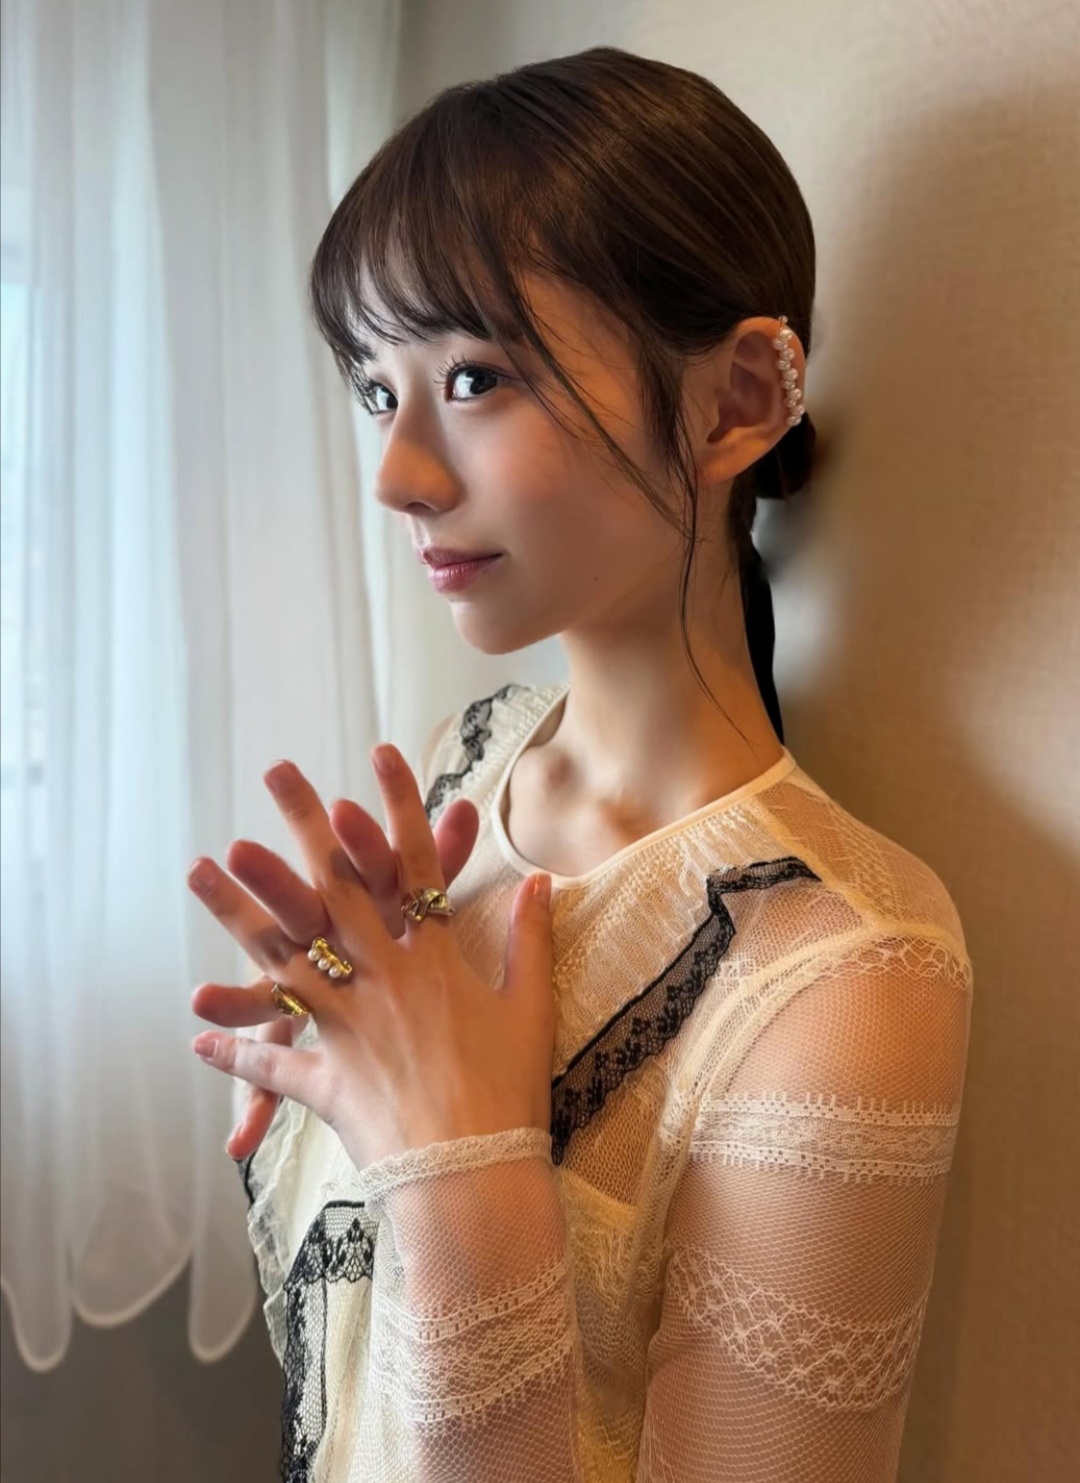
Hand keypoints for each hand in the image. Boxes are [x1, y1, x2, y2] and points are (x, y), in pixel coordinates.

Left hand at [188, 746, 555, 1172]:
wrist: (475, 1173)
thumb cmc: (510, 1091)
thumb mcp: (531, 1009)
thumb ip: (530, 940)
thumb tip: (540, 881)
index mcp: (433, 958)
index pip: (417, 863)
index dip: (400, 804)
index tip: (382, 751)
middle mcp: (380, 978)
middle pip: (334, 887)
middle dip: (304, 823)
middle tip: (278, 772)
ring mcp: (344, 1023)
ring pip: (278, 956)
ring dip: (235, 910)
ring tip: (200, 866)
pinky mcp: (322, 1076)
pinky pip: (271, 1063)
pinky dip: (235, 1054)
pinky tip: (198, 1036)